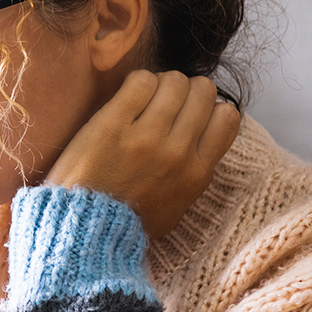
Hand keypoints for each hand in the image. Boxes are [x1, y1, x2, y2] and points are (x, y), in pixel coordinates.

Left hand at [46, 69, 241, 239]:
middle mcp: (178, 152)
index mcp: (197, 172)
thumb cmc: (127, 221)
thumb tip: (204, 140)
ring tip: (143, 98)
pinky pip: (140, 81)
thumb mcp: (177, 205)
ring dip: (160, 83)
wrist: (84, 230)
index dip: (210, 107)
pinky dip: (137, 82)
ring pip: (174, 81)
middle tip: (164, 102)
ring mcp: (145, 137)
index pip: (228, 117)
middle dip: (186, 90)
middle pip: (203, 91)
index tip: (190, 113)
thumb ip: (194, 172)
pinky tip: (126, 97)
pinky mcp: (112, 125)